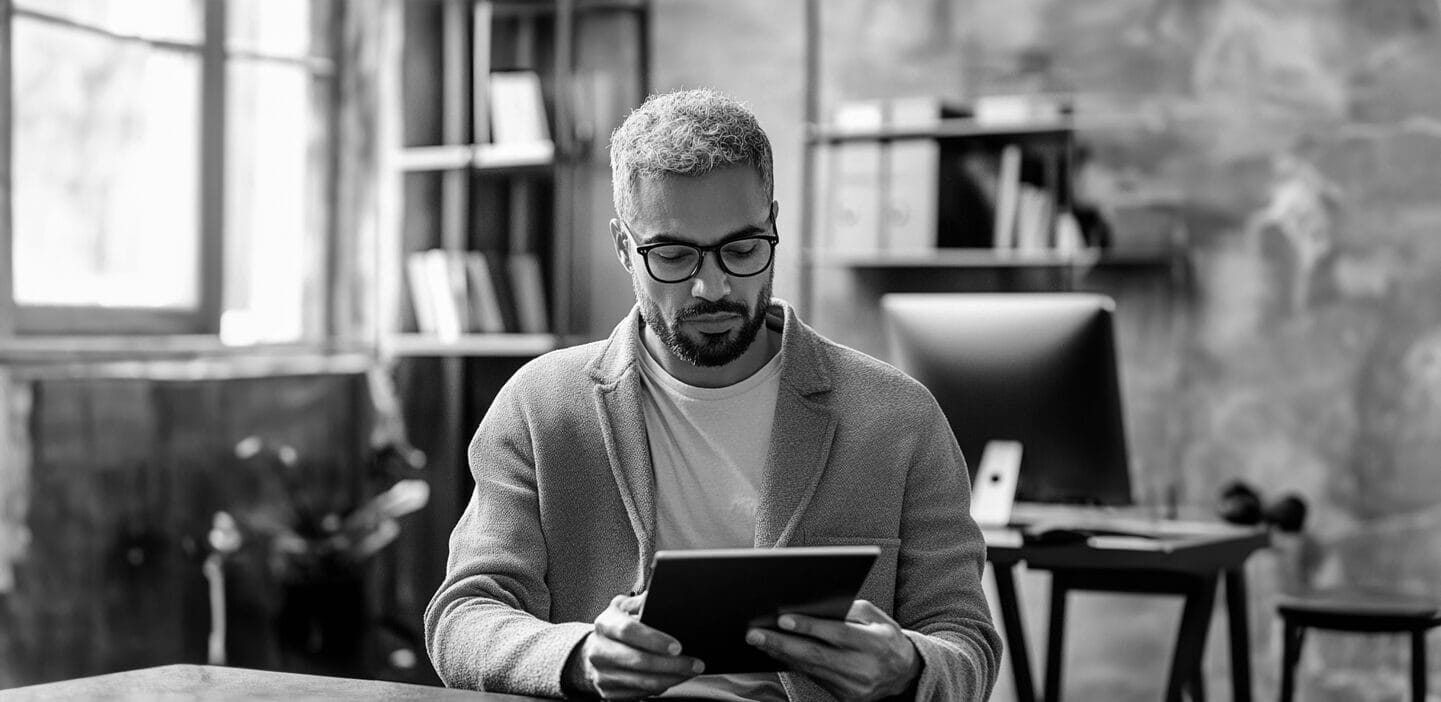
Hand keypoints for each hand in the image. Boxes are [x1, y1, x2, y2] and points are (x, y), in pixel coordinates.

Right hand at [563, 593, 704, 699]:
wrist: (592, 652)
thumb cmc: (614, 628)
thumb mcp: (623, 608)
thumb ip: (641, 602)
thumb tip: (658, 596)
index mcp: (604, 624)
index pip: (628, 631)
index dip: (654, 640)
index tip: (677, 646)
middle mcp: (600, 650)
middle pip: (639, 660)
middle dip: (672, 664)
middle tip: (694, 663)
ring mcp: (602, 674)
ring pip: (643, 682)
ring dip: (672, 678)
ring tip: (689, 671)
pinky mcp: (609, 692)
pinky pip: (641, 694)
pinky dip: (662, 687)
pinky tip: (673, 678)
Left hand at [745, 599, 920, 701]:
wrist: (904, 673)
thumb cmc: (885, 637)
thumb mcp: (875, 616)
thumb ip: (848, 609)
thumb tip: (812, 605)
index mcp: (875, 644)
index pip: (837, 634)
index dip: (809, 626)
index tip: (783, 619)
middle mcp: (864, 668)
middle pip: (816, 655)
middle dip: (781, 643)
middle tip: (754, 633)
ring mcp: (853, 688)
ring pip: (810, 669)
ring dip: (781, 654)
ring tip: (759, 641)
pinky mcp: (845, 698)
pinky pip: (813, 678)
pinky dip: (793, 664)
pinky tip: (777, 653)